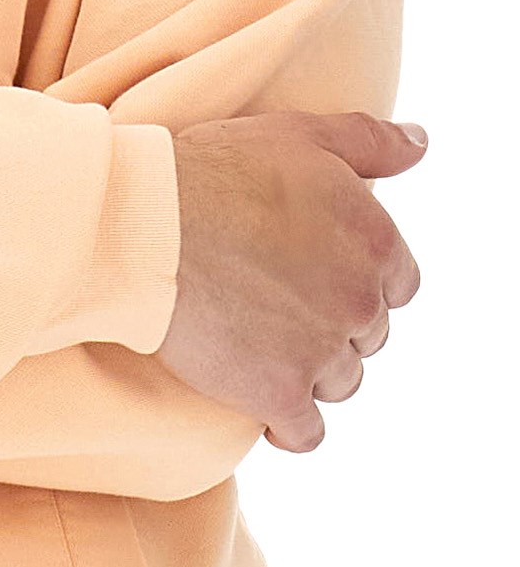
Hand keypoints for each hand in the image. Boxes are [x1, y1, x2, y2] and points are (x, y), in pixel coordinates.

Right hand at [156, 111, 425, 453]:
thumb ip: (370, 142)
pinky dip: (288, 426)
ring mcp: (322, 349)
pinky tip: (264, 411)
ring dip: (308, 370)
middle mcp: (360, 299)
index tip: (313, 273)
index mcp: (375, 240)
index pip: (397, 284)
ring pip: (339, 381)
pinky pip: (305, 432)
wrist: (146, 223)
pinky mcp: (279, 392)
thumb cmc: (213, 171)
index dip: (357, 281)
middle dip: (330, 323)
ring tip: (259, 346)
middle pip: (367, 335)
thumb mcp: (299, 134)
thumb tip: (420, 145)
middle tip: (274, 304)